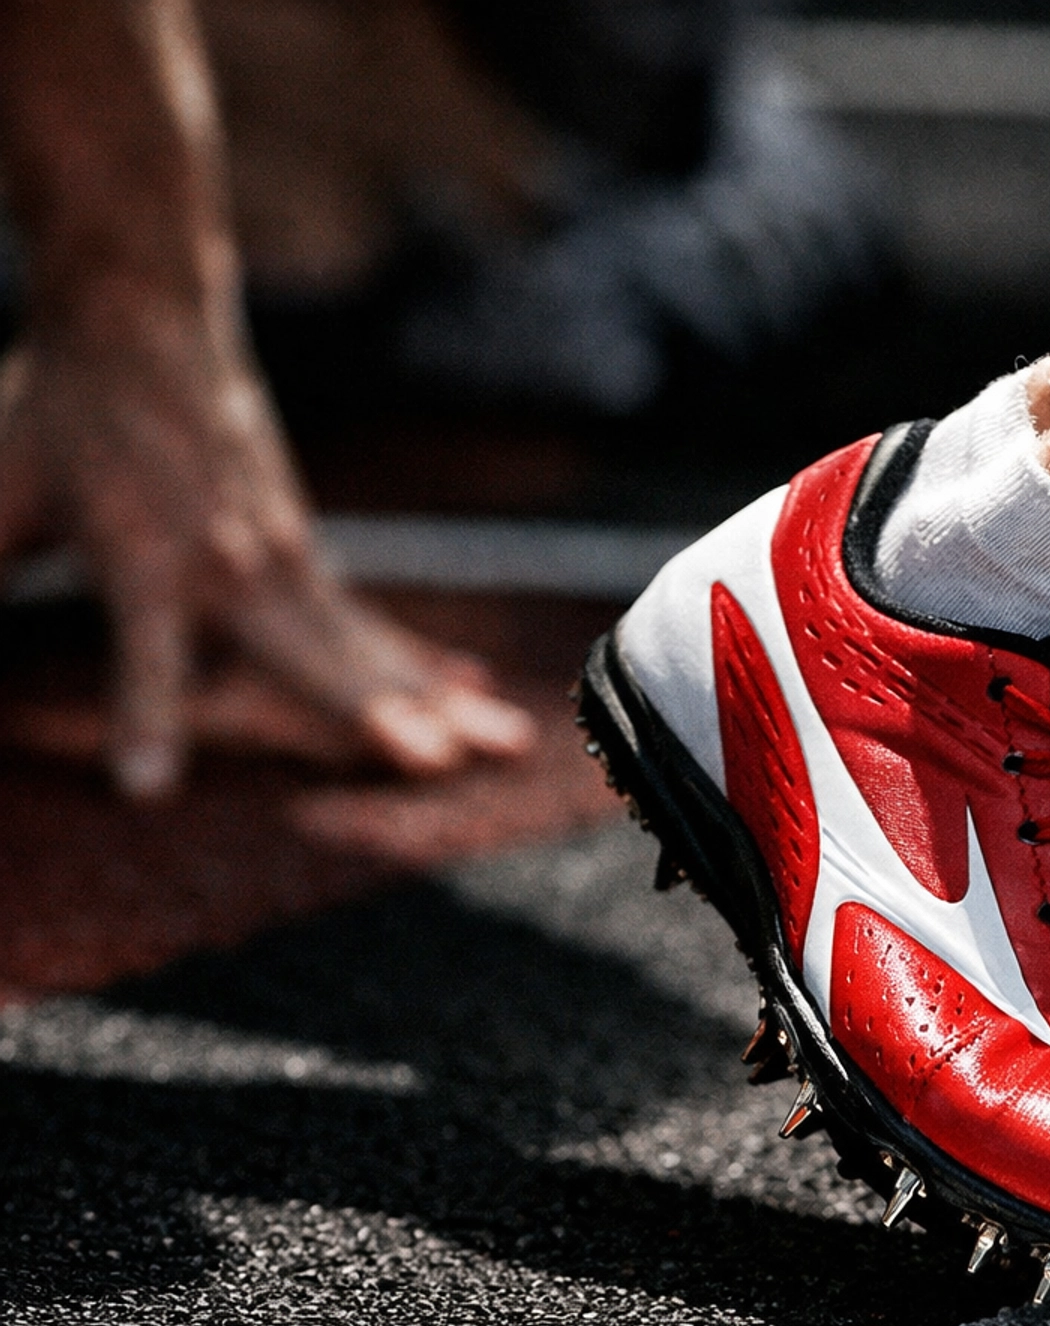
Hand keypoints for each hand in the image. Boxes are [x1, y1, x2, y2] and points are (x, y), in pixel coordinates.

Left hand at [0, 299, 534, 797]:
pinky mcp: (308, 561)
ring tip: (491, 754)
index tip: (145, 789)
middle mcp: (230, 559)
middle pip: (303, 649)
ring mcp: (284, 559)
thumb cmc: (55, 407)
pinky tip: (491, 717)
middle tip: (421, 758)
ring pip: (365, 646)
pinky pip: (380, 631)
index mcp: (143, 549)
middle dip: (364, 708)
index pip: (142, 648)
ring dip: (430, 703)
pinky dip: (434, 673)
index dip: (142, 718)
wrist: (146, 310)